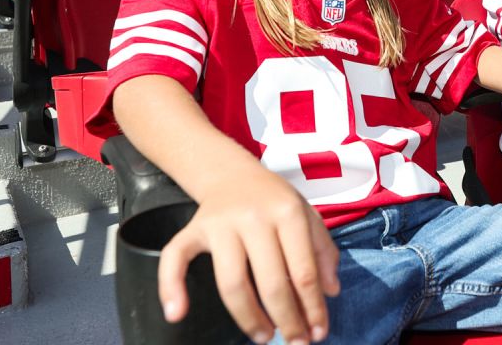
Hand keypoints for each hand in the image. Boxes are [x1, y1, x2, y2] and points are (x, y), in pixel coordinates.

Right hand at [158, 170, 340, 343]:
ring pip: (231, 282)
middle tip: (295, 342)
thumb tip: (331, 292)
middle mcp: (253, 218)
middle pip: (270, 282)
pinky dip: (170, 287)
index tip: (319, 331)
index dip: (313, 307)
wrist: (232, 173)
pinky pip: (175, 258)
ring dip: (249, 318)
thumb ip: (323, 250)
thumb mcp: (308, 214)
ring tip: (264, 337)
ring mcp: (220, 224)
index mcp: (286, 212)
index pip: (303, 270)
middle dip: (286, 319)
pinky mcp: (192, 229)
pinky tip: (177, 313)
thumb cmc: (274, 200)